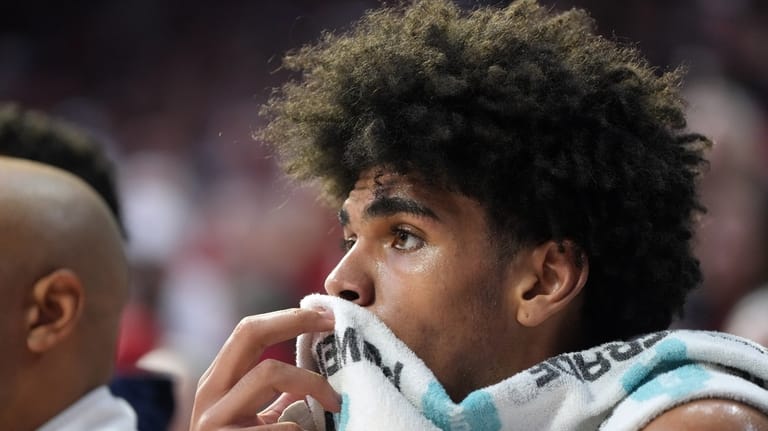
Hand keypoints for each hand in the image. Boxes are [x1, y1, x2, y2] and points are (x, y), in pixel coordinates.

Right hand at [190, 308, 339, 429]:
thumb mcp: (256, 417)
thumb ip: (277, 391)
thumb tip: (319, 362)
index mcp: (218, 381)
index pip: (250, 331)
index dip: (290, 316)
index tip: (328, 315)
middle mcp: (209, 393)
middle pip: (249, 332)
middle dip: (294, 320)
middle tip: (332, 325)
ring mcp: (214, 419)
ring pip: (268, 372)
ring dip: (311, 383)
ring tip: (335, 404)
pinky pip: (282, 427)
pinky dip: (303, 430)